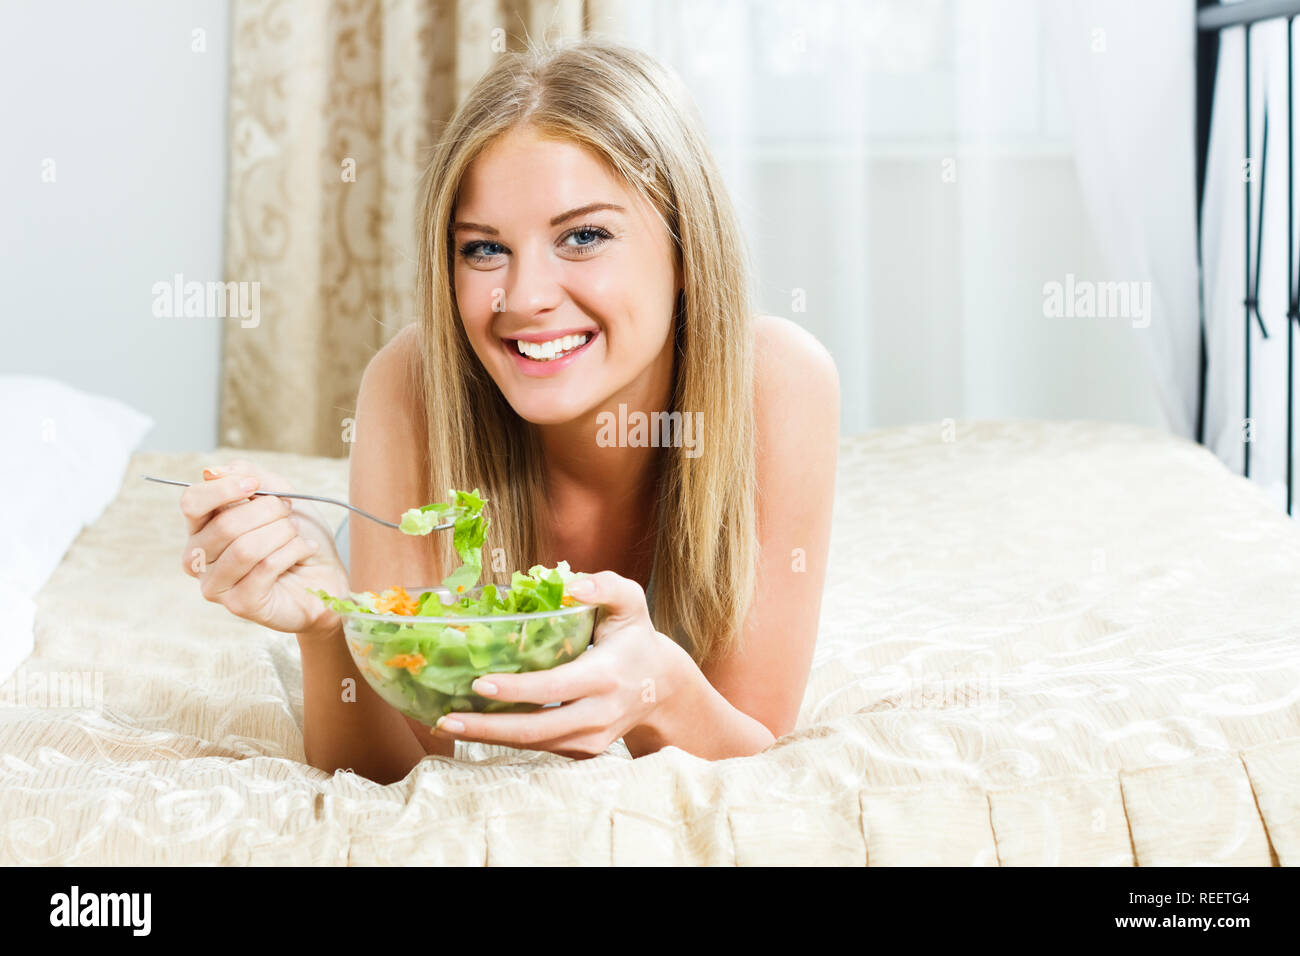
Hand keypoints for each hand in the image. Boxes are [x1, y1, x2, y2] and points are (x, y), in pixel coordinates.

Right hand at [179, 459, 348, 636]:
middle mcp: (199, 558)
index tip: (255, 485)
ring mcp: (216, 585)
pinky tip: (304, 552)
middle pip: (224, 525)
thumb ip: (248, 476)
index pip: (192, 502)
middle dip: (268, 512)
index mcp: (202, 527)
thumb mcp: (280, 494)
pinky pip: (265, 568)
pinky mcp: (239, 604)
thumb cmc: (300, 535)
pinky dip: (293, 552)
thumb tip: (212, 472)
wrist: (327, 574)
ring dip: (282, 534)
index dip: (223, 489)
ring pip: (245, 548)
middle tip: (289, 514)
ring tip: (296, 534)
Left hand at [431, 570, 689, 758]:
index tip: (480, 683)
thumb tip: (572, 584)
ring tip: (447, 724)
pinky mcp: (582, 750)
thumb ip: (606, 586)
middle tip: (447, 719)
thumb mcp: (630, 603)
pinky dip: (504, 739)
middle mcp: (599, 714)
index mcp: (607, 676)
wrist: (661, 687)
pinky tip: (474, 727)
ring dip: (488, 738)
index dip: (517, 690)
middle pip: (538, 729)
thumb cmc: (635, 638)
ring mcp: (591, 738)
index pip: (556, 688)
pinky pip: (539, 747)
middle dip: (489, 728)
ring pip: (534, 744)